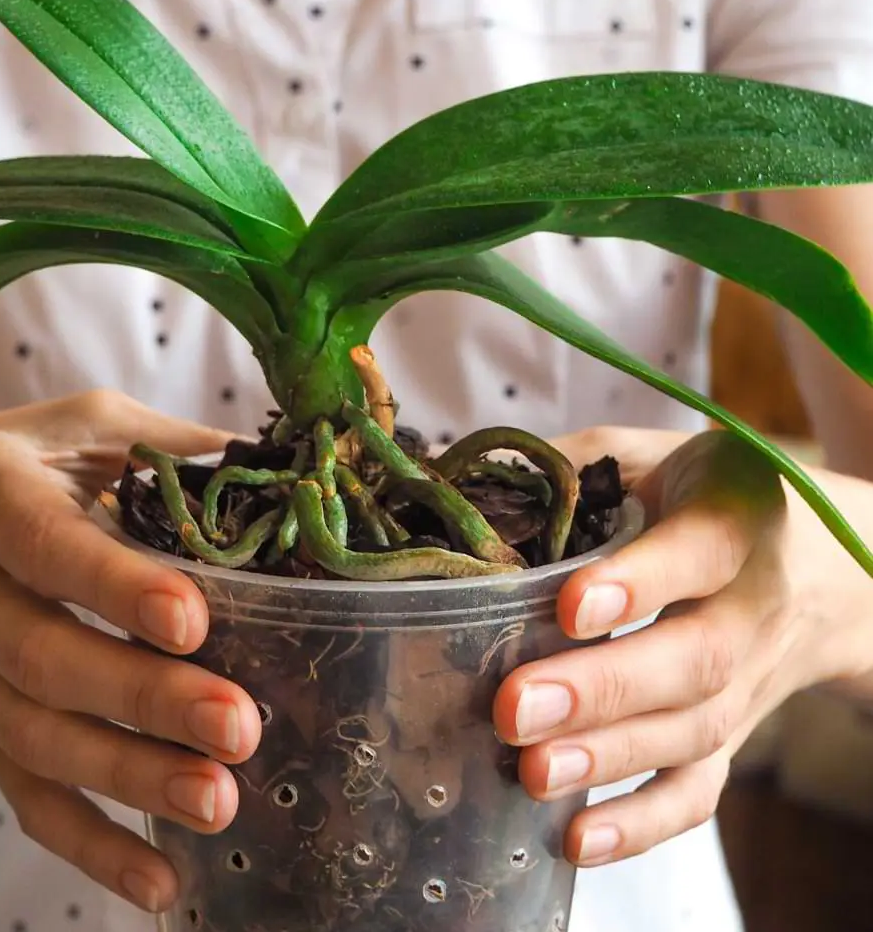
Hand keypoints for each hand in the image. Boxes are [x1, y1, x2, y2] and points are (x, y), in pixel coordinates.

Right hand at [0, 391, 262, 912]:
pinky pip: (25, 798)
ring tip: (219, 800)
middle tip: (237, 726)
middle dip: (142, 698)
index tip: (192, 618)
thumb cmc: (12, 467)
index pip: (45, 546)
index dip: (113, 585)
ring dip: (129, 779)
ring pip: (36, 740)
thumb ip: (161, 445)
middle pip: (44, 659)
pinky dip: (91, 846)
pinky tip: (162, 880)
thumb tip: (270, 466)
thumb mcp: (75, 427)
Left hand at [492, 426, 872, 867]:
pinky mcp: (734, 735)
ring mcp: (748, 683)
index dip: (638, 582)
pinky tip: (577, 838)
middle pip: (692, 661)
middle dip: (602, 690)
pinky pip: (701, 790)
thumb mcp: (656, 457)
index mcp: (732, 522)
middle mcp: (750, 608)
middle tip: (514, 708)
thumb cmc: (713, 501)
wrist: (826, 572)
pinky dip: (644, 822)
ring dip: (610, 760)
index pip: (696, 552)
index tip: (569, 604)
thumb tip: (468, 484)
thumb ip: (576, 463)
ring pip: (692, 733)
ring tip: (530, 771)